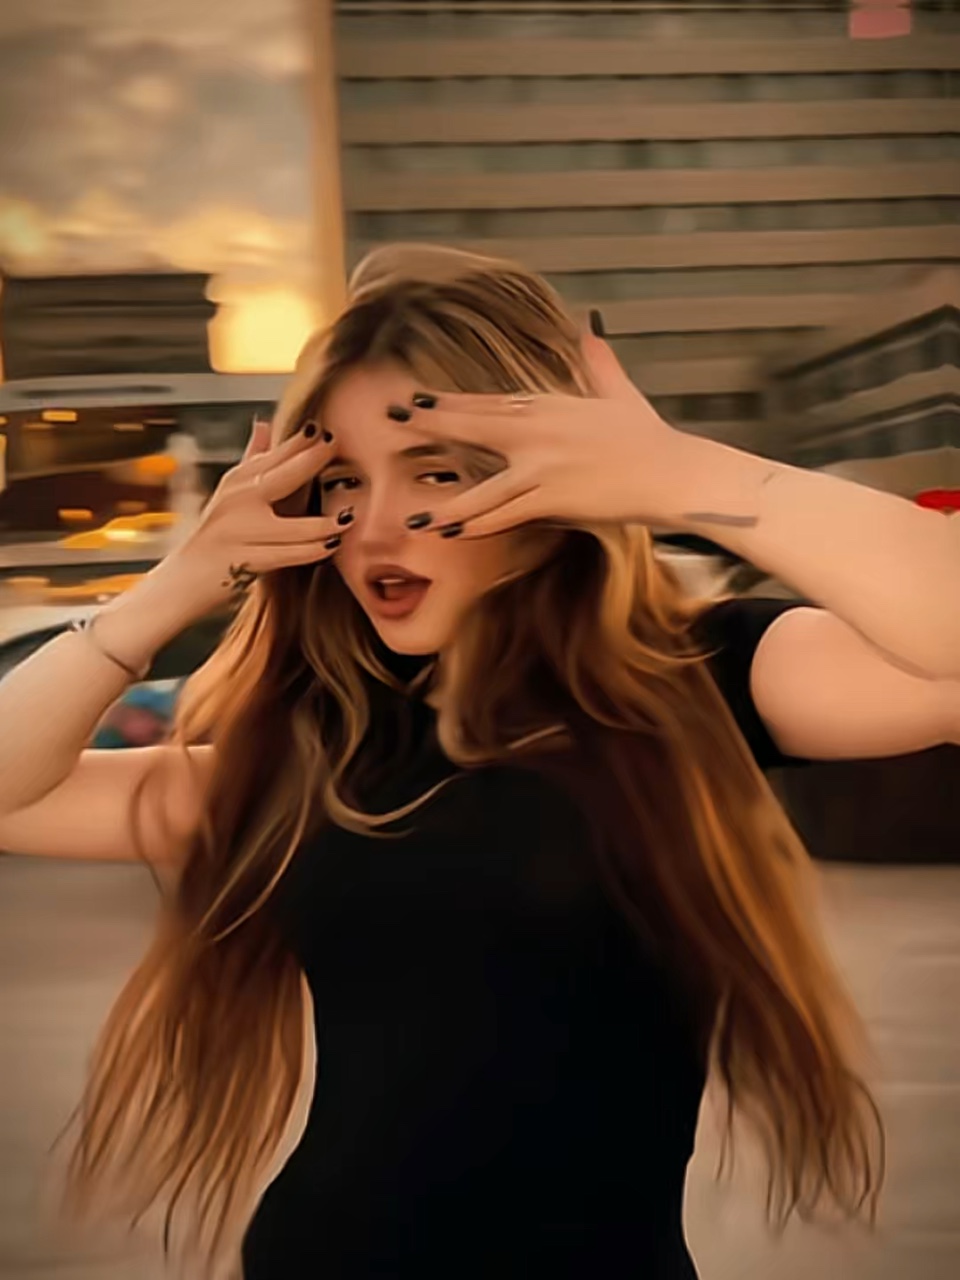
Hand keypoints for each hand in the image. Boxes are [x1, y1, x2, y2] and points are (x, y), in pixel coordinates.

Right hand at [168, 418, 350, 611]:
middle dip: (311, 460)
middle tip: (336, 446)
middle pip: (280, 477)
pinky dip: (311, 551)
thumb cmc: (216, 534)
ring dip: (323, 523)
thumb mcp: (231, 492)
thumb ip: (252, 459)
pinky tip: (331, 545)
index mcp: (237, 482)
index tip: (325, 428)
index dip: (300, 440)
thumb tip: (264, 423)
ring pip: (291, 526)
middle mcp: (236, 502)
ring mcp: (238, 532)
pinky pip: (285, 555)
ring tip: (348, 517)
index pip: (273, 455)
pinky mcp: (242, 562)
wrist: (184, 578)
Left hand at [397, 332, 690, 537]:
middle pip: (474, 426)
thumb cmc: (650, 438)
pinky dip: (478, 524)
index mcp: (551, 406)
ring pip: (483, 486)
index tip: (417, 401)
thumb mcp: (620, 393)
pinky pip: (507, 514)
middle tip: (392, 422)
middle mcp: (540, 431)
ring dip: (448, 501)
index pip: (489, 403)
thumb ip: (598, 362)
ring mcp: (545, 465)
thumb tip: (589, 326)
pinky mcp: (555, 497)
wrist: (676, 472)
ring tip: (415, 515)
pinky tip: (453, 532)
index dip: (449, 403)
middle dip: (431, 425)